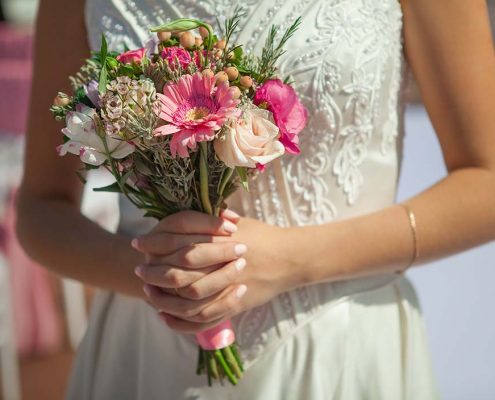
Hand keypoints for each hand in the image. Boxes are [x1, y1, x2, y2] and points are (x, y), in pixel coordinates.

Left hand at [134, 211, 302, 332]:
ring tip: (148, 292)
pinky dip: (180, 320)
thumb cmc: (262, 236)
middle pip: (178, 271)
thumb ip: (208, 220)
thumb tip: (175, 219)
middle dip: (154, 272)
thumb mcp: (236, 221)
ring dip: (163, 297)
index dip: (155, 243)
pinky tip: (166, 315)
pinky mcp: (234, 305)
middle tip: (138, 270)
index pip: (178, 240)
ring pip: (188, 298)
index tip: (138, 244)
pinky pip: (202, 319)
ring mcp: (229, 287)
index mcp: (220, 239)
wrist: (290, 258)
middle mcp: (223, 264)